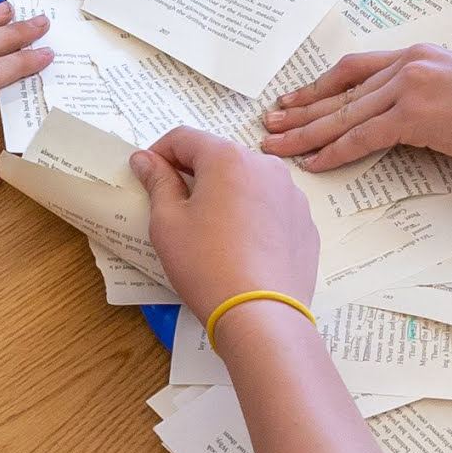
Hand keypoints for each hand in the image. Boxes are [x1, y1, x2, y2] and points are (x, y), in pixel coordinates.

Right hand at [125, 128, 321, 311]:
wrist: (262, 315)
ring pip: (249, 181)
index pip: (185, 137)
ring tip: (211, 231)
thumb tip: (146, 159)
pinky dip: (253, 216)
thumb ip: (158, 182)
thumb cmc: (207, 265)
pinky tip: (240, 247)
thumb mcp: (168, 223)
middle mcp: (266, 166)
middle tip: (176, 206)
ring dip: (226, 194)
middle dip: (195, 173)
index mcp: (228, 159)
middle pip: (220, 157)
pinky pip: (272, 207)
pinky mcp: (305, 223)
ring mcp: (292, 195)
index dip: (159, 152)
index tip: (148, 175)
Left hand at [253, 46, 451, 176]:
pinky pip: (363, 137)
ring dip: (305, 133)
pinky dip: (335, 151)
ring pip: (344, 114)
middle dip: (300, 109)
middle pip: (340, 89)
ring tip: (276, 147)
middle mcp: (410, 65)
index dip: (319, 86)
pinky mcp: (417, 115)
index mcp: (419, 56)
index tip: (293, 99)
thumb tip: (409, 122)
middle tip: (269, 124)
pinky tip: (314, 163)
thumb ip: (430, 99)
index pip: (354, 68)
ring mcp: (412, 87)